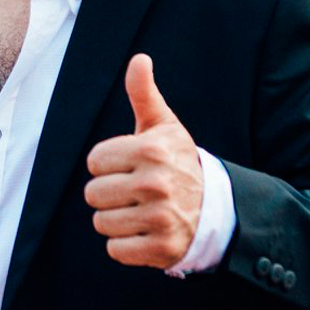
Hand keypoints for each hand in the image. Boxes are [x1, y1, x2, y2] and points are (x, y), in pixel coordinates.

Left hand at [83, 54, 202, 267]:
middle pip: (92, 194)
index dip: (108, 165)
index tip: (131, 166)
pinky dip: (125, 246)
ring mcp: (159, 218)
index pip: (93, 162)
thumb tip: (139, 59)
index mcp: (151, 151)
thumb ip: (144, 94)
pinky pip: (115, 250)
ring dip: (116, 220)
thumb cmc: (178, 162)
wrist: (217, 209)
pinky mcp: (161, 249)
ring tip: (140, 212)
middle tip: (134, 192)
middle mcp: (155, 184)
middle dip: (109, 194)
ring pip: (101, 223)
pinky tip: (145, 233)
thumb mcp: (164, 126)